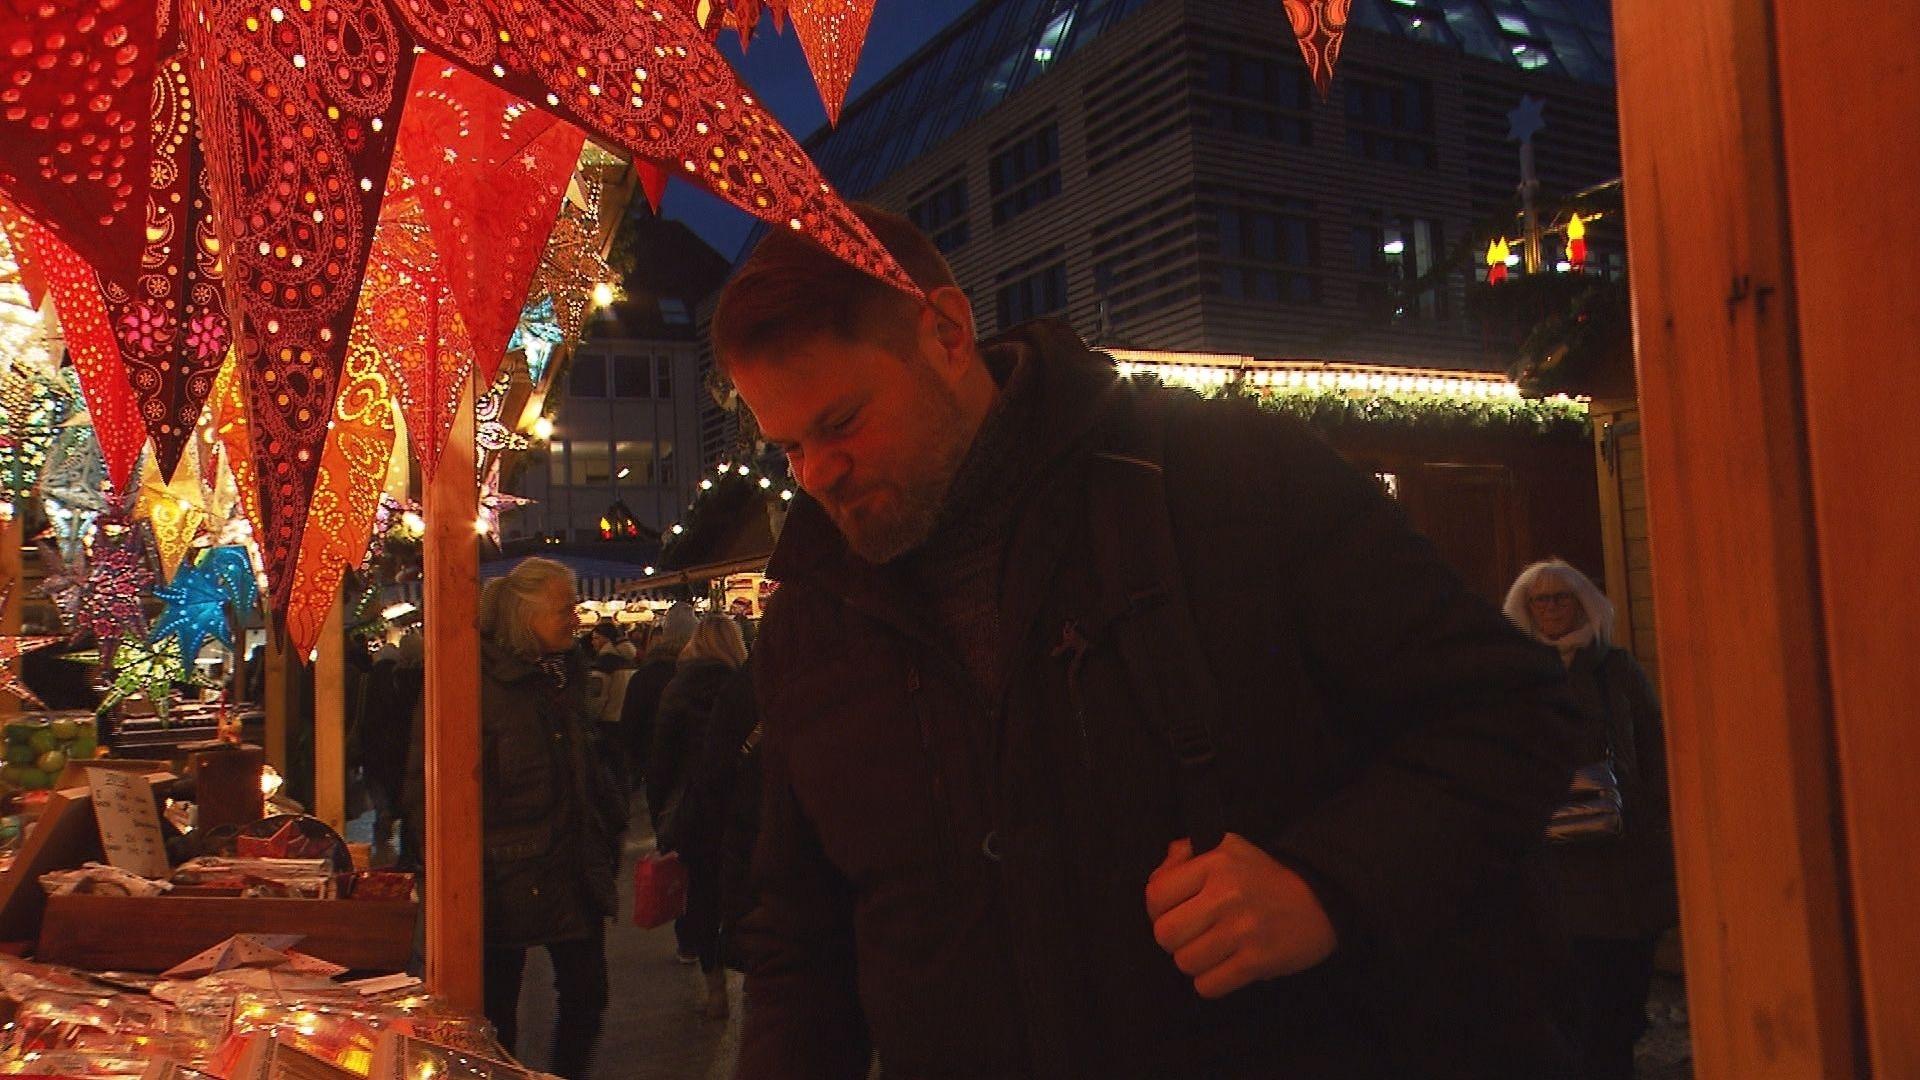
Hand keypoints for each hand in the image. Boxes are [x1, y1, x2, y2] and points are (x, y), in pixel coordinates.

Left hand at [1144, 833, 1337, 998]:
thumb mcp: (1229, 848)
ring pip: (1185, 963)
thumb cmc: (1265, 877)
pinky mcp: (1257, 961)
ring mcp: (1242, 930)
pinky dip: (1212, 982)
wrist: (1322, 901)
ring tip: (1212, 951)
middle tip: (1192, 936)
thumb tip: (1160, 871)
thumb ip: (1188, 854)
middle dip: (1174, 940)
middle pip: (1165, 934)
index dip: (1157, 909)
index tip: (1173, 913)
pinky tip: (1225, 968)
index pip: (1155, 895)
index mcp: (1215, 863)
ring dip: (1194, 962)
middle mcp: (1226, 895)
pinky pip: (1208, 986)